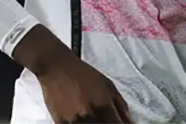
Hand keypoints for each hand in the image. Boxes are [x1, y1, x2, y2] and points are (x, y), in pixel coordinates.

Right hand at [12, 26, 131, 122]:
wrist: (56, 67)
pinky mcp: (60, 122)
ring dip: (93, 123)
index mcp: (104, 104)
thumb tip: (129, 121)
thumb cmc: (82, 73)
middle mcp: (90, 114)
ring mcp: (74, 121)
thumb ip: (120, 104)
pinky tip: (79, 118)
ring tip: (89, 114)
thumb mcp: (107, 84)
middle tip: (103, 117)